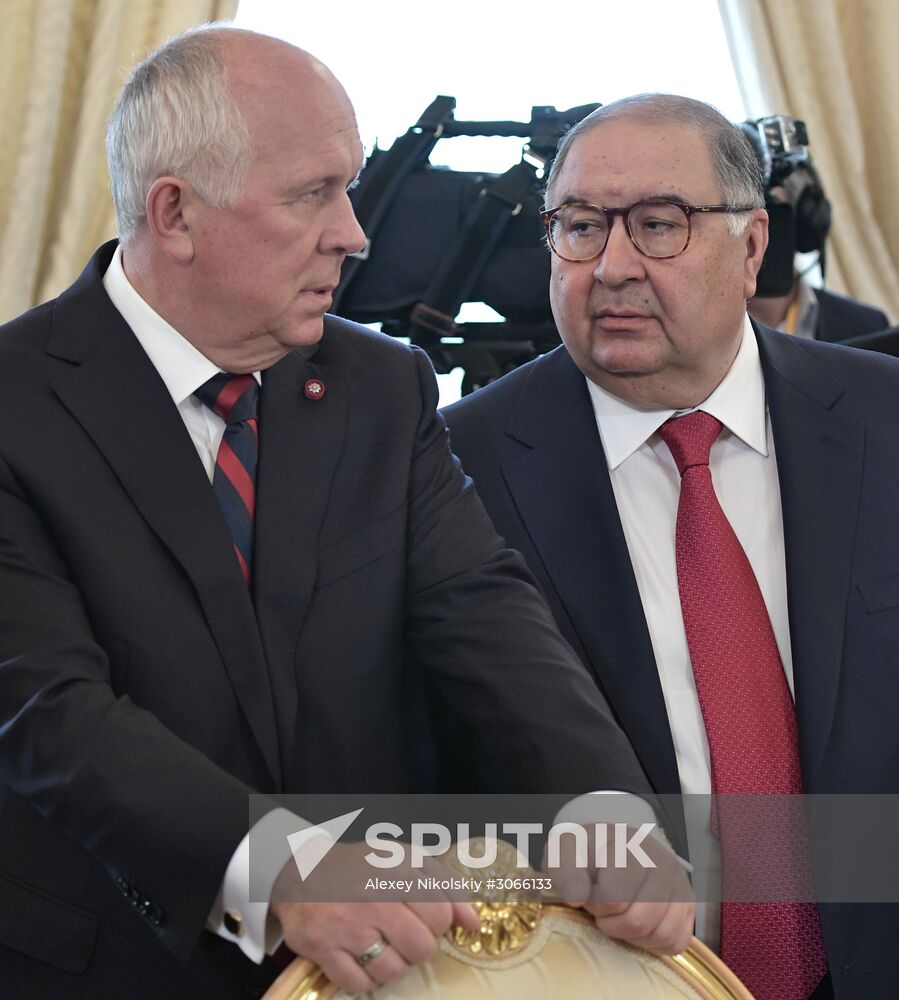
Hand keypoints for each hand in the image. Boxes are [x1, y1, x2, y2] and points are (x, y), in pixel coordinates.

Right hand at [270, 843, 478, 993]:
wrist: (302, 872)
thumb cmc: (360, 867)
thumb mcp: (404, 859)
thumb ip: (444, 884)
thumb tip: (472, 921)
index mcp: (396, 871)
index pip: (440, 915)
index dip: (439, 922)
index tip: (426, 917)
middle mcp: (372, 899)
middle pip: (421, 948)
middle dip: (419, 946)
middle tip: (405, 934)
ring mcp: (347, 927)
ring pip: (393, 971)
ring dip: (394, 965)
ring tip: (385, 946)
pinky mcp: (323, 950)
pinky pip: (360, 985)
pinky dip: (366, 979)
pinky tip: (363, 958)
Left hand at [550, 826, 694, 954]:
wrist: (610, 849)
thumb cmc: (587, 853)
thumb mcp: (564, 850)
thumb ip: (564, 868)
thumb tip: (577, 896)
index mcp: (631, 845)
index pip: (615, 897)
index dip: (595, 903)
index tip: (589, 892)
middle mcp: (664, 863)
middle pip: (638, 920)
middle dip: (611, 922)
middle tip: (602, 908)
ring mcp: (680, 886)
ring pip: (659, 934)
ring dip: (630, 934)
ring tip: (618, 914)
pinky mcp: (689, 909)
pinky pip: (674, 942)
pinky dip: (652, 943)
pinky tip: (636, 925)